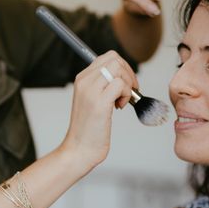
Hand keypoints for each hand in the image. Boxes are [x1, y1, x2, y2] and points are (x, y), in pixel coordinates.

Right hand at [60, 51, 137, 169]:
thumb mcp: (93, 101)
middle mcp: (84, 81)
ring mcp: (91, 91)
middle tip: (129, 91)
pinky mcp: (99, 103)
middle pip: (114, 59)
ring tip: (122, 101)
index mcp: (82, 79)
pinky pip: (121, 85)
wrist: (79, 150)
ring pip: (118, 69)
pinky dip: (127, 95)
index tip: (126, 85)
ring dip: (128, 84)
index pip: (107, 57)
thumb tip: (124, 77)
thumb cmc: (89, 130)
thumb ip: (103, 87)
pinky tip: (120, 107)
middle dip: (128, 73)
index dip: (123, 68)